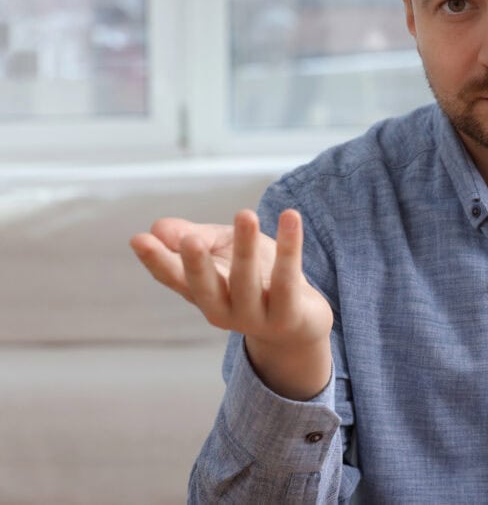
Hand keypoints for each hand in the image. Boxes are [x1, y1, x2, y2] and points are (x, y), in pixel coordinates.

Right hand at [130, 209, 333, 398]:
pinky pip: (287, 280)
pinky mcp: (288, 315)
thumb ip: (195, 238)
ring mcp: (255, 317)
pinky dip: (290, 247)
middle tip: (189, 239)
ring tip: (245, 214)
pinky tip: (291, 217)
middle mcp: (222, 310)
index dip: (157, 260)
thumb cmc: (256, 279)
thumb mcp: (223, 253)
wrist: (300, 323)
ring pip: (247, 282)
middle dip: (196, 265)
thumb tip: (158, 227)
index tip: (139, 239)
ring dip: (245, 248)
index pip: (174, 278)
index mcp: (201, 293)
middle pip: (205, 288)